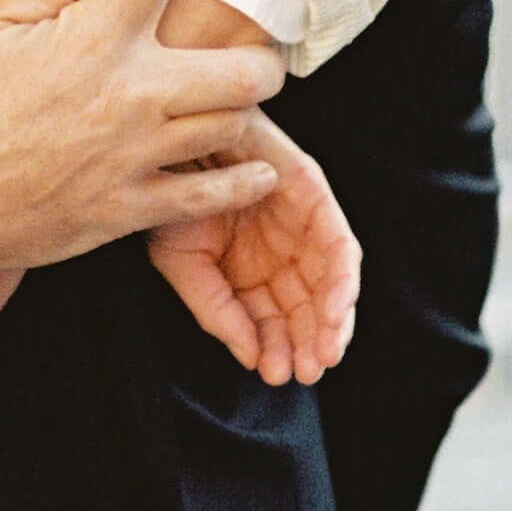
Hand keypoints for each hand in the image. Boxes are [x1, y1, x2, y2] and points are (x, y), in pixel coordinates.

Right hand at [0, 0, 283, 323]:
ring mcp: (134, 157)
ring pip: (235, 126)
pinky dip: (243, 181)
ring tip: (243, 94)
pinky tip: (257, 170)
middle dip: (264, 49)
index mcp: (91, 38)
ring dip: (247, 106)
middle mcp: (128, 95)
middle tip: (257, 40)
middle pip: (243, 67)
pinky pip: (209, 196)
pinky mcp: (127, 210)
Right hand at [149, 115, 360, 386]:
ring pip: (331, 284)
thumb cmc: (168, 193)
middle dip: (308, 342)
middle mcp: (279, 251)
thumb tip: (249, 356)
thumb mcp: (181, 264)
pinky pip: (341, 246)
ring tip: (322, 352)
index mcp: (246, 269)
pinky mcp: (314, 196)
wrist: (168, 137)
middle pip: (307, 307)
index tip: (273, 374)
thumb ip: (217, 311)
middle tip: (305, 371)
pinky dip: (342, 280)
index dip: (276, 348)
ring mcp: (300, 224)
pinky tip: (334, 310)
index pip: (272, 319)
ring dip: (331, 321)